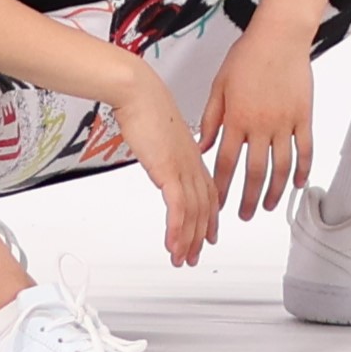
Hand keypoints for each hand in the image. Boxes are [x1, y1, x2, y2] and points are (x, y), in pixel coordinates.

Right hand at [117, 62, 221, 265]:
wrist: (139, 93)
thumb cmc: (147, 108)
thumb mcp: (162, 136)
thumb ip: (167, 153)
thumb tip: (163, 162)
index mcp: (193, 155)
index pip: (209, 193)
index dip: (211, 217)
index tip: (210, 234)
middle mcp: (192, 163)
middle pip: (204, 208)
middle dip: (200, 236)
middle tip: (194, 256)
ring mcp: (182, 167)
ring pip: (193, 212)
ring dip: (187, 240)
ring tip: (182, 258)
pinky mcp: (168, 170)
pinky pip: (178, 207)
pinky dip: (176, 229)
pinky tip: (173, 244)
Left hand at [198, 16, 317, 221]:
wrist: (279, 36)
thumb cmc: (248, 55)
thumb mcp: (219, 86)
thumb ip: (211, 119)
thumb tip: (204, 147)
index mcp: (236, 119)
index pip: (226, 163)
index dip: (222, 188)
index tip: (218, 204)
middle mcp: (260, 125)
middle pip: (254, 172)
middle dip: (247, 198)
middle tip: (243, 215)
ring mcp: (284, 122)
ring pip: (281, 166)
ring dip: (275, 191)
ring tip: (269, 206)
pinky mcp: (303, 117)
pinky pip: (304, 149)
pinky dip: (303, 169)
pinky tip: (298, 183)